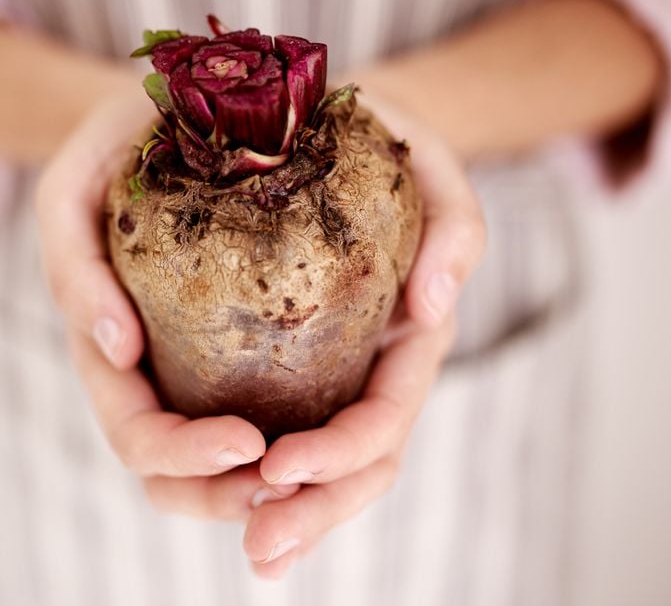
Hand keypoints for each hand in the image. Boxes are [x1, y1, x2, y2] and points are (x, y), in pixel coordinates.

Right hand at [35, 92, 298, 514]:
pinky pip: (266, 412)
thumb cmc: (110, 149)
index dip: (185, 457)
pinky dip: (296, 444)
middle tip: (291, 483)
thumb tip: (119, 352)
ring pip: (224, 464)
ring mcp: (195, 362)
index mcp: (109, 348)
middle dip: (229, 495)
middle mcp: (153, 371)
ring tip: (317, 474)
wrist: (166, 112)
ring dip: (267, 485)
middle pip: (179, 477)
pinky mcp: (243, 340)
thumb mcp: (70, 188)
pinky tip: (332, 437)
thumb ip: (71, 265)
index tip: (246, 442)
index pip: (139, 435)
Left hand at [238, 95, 485, 576]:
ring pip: (303, 469)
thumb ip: (455, 220)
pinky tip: (215, 500)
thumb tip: (435, 308)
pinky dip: (231, 478)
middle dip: (312, 514)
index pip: (383, 416)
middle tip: (261, 550)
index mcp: (399, 331)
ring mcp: (312, 370)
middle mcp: (358, 364)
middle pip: (349, 467)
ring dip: (272, 516)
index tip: (280, 464)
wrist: (301, 119)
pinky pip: (250, 431)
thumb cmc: (369, 134)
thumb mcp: (424, 153)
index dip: (342, 453)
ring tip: (248, 551)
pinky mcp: (255, 359)